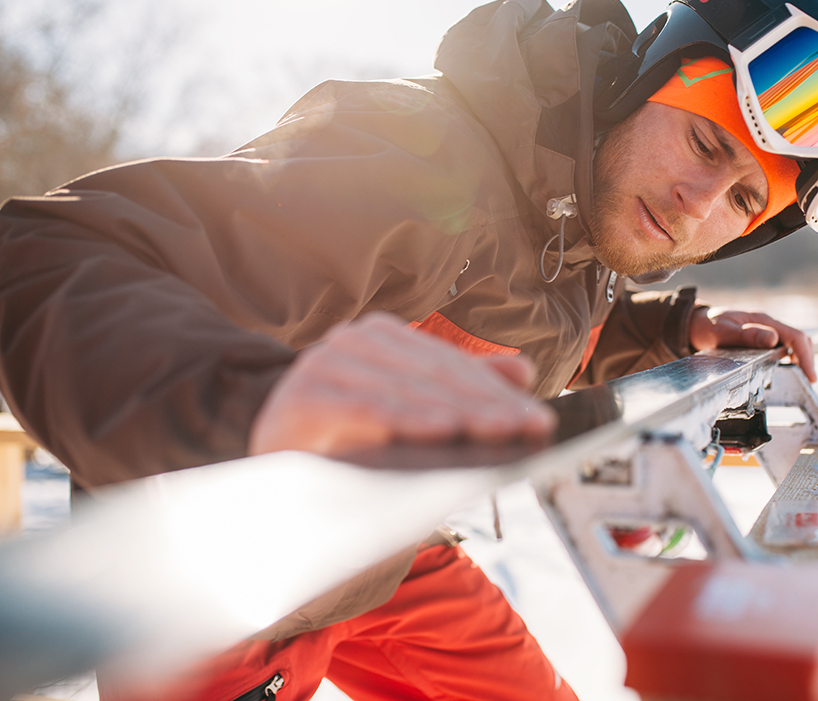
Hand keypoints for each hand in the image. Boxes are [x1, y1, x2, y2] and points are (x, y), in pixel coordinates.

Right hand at [248, 312, 556, 457]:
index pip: (450, 365)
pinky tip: (442, 431)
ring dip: (456, 413)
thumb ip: (462, 390)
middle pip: (432, 377)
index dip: (497, 392)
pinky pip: (363, 409)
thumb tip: (523, 369)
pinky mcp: (301, 398)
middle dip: (486, 406)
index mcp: (382, 337)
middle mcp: (352, 342)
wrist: (278, 480)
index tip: (539, 419)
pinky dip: (404, 420)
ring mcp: (324, 365)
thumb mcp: (413, 418)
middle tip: (528, 429)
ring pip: (404, 391)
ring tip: (499, 431)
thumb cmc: (351, 448)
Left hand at [688, 306, 816, 382]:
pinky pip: (783, 347)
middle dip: (808, 360)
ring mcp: (766, 331)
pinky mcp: (761, 339)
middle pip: (800, 340)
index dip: (806, 356)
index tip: (810, 375)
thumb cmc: (708, 327)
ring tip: (803, 377)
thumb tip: (773, 339)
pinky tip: (789, 369)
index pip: (796, 336)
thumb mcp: (723, 332)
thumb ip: (747, 335)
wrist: (695, 324)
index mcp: (763, 320)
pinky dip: (791, 358)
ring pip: (793, 344)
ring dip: (801, 359)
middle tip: (809, 381)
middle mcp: (768, 324)